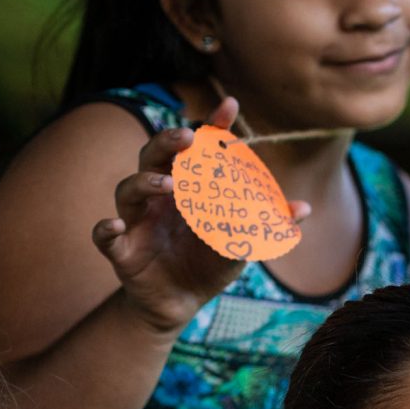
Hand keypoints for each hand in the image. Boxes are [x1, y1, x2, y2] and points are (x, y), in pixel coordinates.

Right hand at [93, 95, 311, 334]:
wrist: (180, 303)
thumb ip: (267, 225)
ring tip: (167, 186)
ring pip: (128, 189)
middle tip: (187, 137)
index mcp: (188, 188)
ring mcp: (137, 220)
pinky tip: (116, 225)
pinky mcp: (121, 249)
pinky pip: (105, 234)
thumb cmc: (209, 263)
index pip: (198, 150)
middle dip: (168, 142)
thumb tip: (304, 209)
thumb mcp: (242, 245)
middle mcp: (159, 197)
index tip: (230, 105)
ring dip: (145, 183)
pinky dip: (106, 228)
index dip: (212, 126)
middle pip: (154, 157)